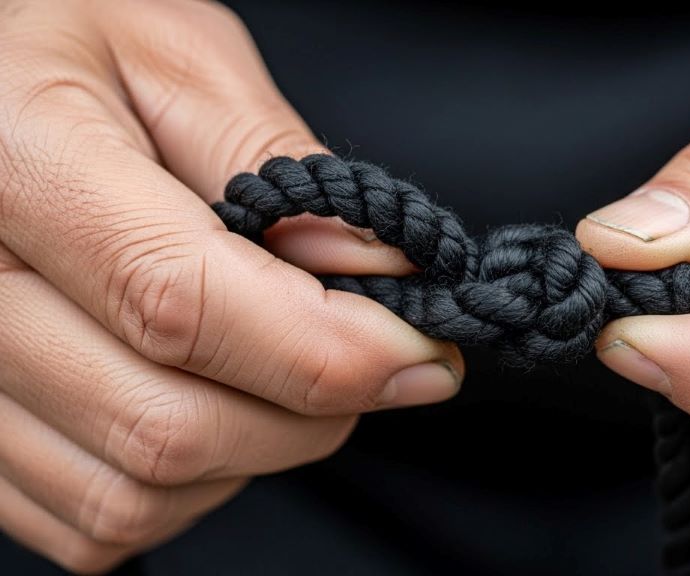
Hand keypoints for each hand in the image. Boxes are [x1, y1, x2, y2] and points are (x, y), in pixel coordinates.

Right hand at [0, 1, 461, 571]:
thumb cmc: (63, 41)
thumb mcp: (178, 58)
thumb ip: (282, 169)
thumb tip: (384, 276)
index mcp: (9, 163)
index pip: (180, 304)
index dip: (325, 352)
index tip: (420, 355)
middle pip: (166, 427)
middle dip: (310, 412)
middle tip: (369, 358)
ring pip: (136, 495)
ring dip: (251, 450)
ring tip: (272, 365)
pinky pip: (95, 519)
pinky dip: (186, 485)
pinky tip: (202, 400)